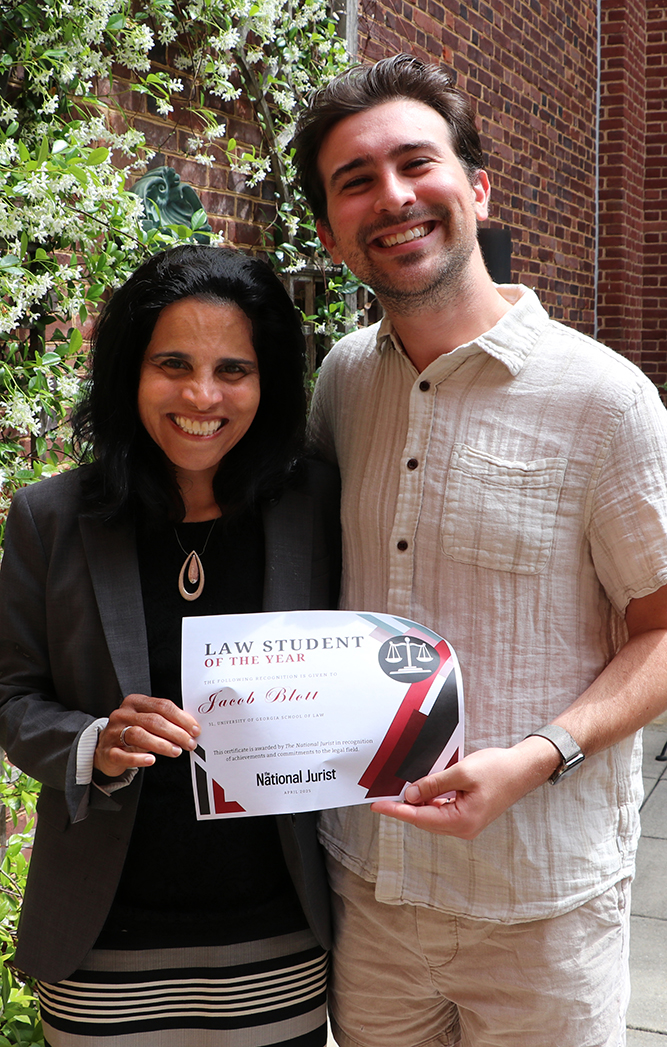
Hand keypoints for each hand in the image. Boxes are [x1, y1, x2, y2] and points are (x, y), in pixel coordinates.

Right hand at [94, 693, 200, 776]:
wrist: (105, 748)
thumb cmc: (130, 733)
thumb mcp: (146, 722)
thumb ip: (165, 721)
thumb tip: (190, 728)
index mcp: (135, 702)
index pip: (162, 706)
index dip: (181, 718)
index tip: (194, 730)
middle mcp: (123, 714)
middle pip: (153, 720)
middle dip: (175, 732)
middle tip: (189, 743)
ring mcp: (113, 732)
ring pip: (139, 734)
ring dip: (161, 744)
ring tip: (176, 751)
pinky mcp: (108, 751)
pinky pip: (123, 755)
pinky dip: (138, 758)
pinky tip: (151, 760)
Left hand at [370, 737, 560, 839]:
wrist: (524, 769)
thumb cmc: (498, 769)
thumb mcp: (461, 772)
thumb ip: (434, 784)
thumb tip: (411, 794)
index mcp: (461, 821)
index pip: (420, 818)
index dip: (397, 811)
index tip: (377, 806)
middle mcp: (463, 828)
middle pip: (425, 820)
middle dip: (405, 808)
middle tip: (385, 795)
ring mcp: (467, 824)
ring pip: (433, 817)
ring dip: (418, 805)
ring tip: (401, 792)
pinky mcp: (469, 816)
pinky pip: (443, 812)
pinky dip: (431, 802)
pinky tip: (423, 791)